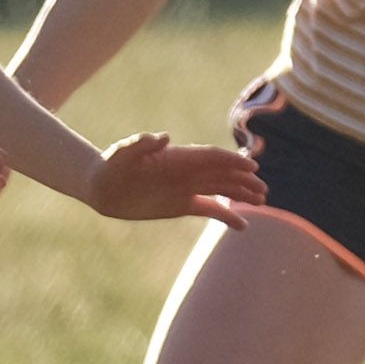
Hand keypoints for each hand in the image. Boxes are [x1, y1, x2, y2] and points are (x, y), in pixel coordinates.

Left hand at [81, 131, 266, 227]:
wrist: (101, 188)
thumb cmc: (110, 167)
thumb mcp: (121, 154)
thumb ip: (141, 145)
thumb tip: (163, 137)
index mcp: (177, 158)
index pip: (210, 157)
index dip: (231, 161)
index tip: (251, 167)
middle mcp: (187, 171)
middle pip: (222, 173)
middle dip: (243, 180)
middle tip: (263, 190)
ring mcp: (186, 188)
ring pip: (221, 189)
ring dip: (241, 194)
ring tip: (262, 201)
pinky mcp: (182, 204)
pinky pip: (210, 209)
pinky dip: (227, 216)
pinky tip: (242, 226)